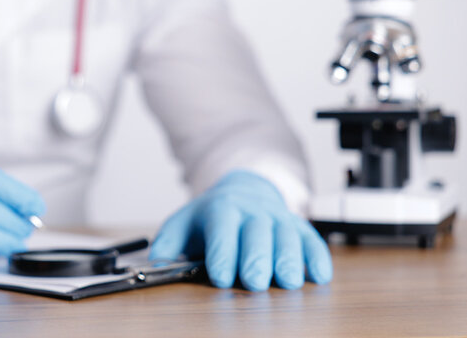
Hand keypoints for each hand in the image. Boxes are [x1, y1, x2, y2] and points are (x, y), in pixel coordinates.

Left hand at [149, 170, 331, 290]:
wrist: (242, 192)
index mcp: (222, 209)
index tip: (220, 277)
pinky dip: (317, 257)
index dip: (222, 253)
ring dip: (289, 259)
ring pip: (287, 236)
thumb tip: (156, 263)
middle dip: (256, 258)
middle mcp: (253, 211)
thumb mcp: (183, 224)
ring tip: (287, 282)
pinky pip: (312, 240)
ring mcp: (278, 217)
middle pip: (257, 233)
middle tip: (255, 282)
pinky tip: (318, 276)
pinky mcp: (298, 226)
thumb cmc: (210, 218)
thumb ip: (168, 244)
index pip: (222, 230)